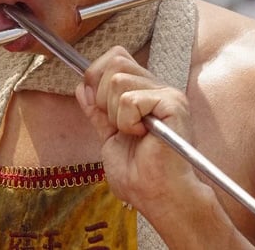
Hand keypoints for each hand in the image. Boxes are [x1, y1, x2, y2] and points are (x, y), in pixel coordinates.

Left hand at [76, 46, 200, 208]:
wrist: (158, 196)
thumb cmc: (140, 176)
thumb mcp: (109, 137)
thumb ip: (98, 111)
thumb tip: (82, 86)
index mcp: (145, 92)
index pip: (116, 57)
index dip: (97, 77)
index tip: (100, 108)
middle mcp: (158, 87)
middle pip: (115, 61)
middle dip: (102, 97)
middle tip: (118, 125)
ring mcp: (167, 93)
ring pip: (117, 80)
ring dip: (115, 114)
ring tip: (133, 133)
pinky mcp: (173, 102)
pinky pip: (129, 99)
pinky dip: (127, 122)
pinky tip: (143, 136)